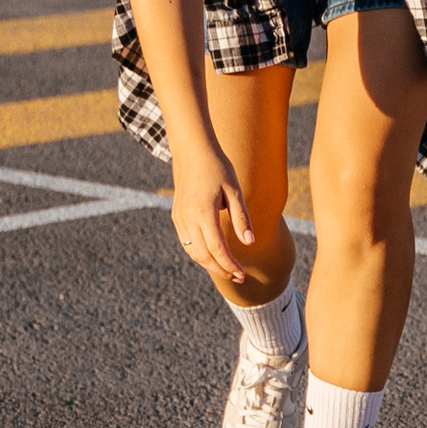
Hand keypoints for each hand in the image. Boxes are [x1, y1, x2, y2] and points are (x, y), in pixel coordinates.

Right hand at [170, 141, 263, 288]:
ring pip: (193, 252)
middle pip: (203, 255)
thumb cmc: (218, 168)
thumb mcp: (234, 191)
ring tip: (228, 269)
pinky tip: (214, 255)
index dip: (230, 265)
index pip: (217, 249)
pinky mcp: (177, 216)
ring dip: (210, 264)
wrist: (192, 151)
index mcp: (203, 212)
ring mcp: (179, 218)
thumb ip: (241, 218)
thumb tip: (249, 243)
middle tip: (239, 276)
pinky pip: (186, 242)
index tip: (242, 273)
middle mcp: (187, 218)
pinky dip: (199, 254)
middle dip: (221, 269)